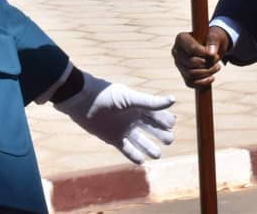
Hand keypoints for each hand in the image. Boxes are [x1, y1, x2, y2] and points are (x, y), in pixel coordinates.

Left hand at [53, 71, 175, 164]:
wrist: (83, 101)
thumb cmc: (108, 95)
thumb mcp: (130, 98)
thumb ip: (150, 102)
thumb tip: (173, 100)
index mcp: (138, 106)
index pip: (157, 114)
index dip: (165, 120)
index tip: (171, 124)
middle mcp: (133, 118)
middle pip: (151, 128)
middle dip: (161, 134)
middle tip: (169, 140)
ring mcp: (123, 129)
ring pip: (140, 140)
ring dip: (149, 147)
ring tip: (157, 154)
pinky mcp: (113, 138)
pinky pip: (126, 149)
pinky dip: (134, 155)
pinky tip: (142, 160)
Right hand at [172, 26, 230, 88]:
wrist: (212, 48)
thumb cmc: (212, 40)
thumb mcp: (215, 36)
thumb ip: (213, 41)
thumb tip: (211, 53)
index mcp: (181, 38)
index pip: (192, 49)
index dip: (205, 54)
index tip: (215, 54)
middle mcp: (176, 52)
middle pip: (191, 63)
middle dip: (207, 63)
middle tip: (217, 59)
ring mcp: (179, 64)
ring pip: (191, 74)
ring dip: (207, 73)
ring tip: (217, 67)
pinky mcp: (183, 74)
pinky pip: (190, 83)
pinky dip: (202, 82)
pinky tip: (212, 77)